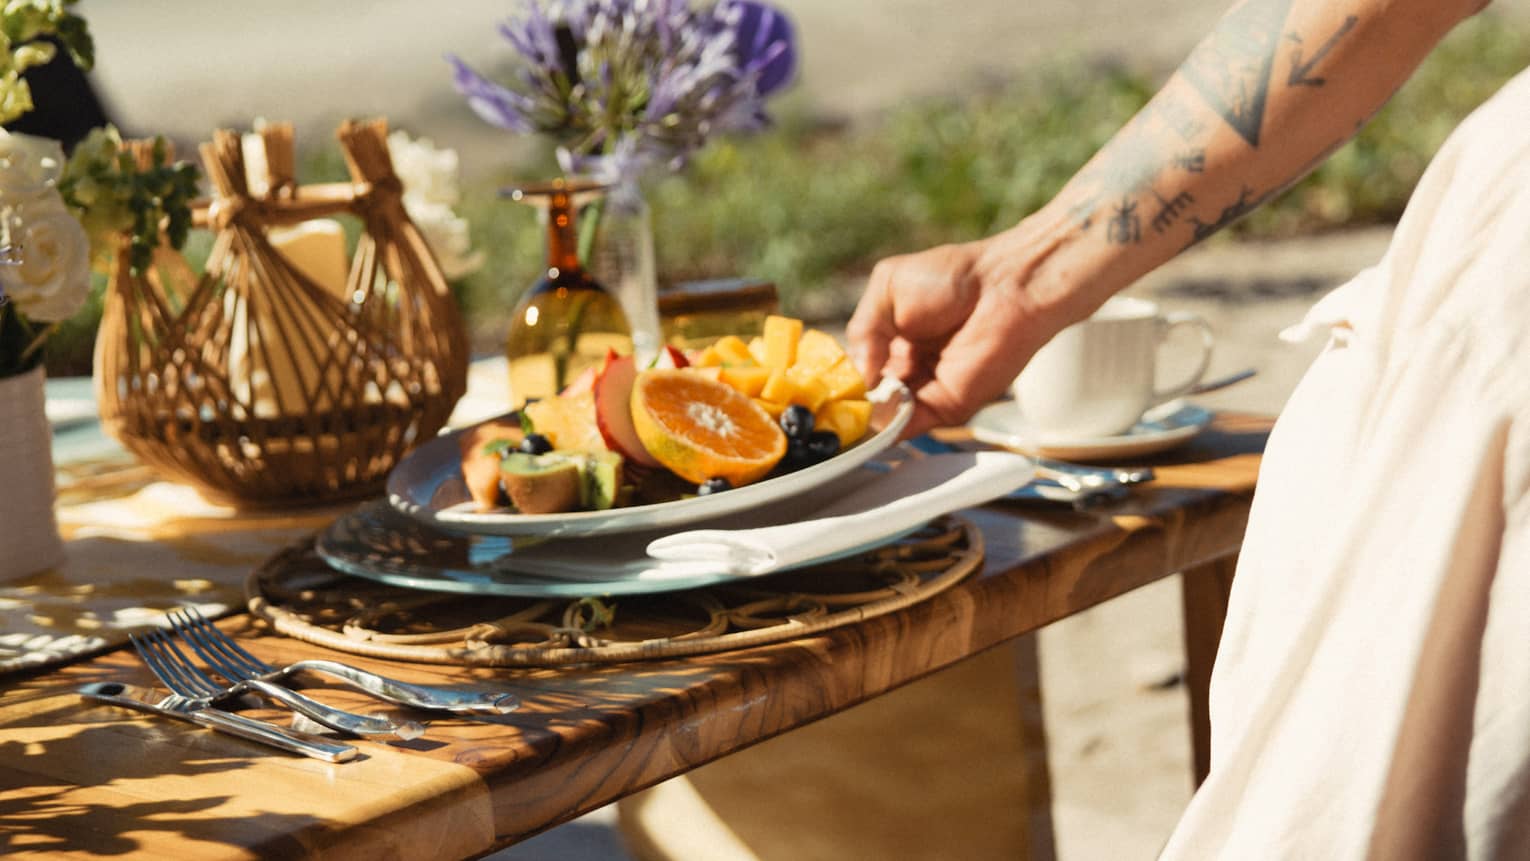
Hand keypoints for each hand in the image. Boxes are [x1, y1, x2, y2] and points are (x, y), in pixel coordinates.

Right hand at [848, 225, 1082, 437]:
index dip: (841, 379)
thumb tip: (856, 377)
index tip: (821, 390)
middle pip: (869, 398)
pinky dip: (887, 430)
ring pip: (886, 417)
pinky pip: (910, 426)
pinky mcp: (947, 408)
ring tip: (845, 417)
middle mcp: (907, 369)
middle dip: (850, 406)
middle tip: (829, 411)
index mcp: (892, 340)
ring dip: (865, 420)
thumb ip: (862, 330)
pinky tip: (869, 423)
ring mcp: (927, 391)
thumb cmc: (951, 277)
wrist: (1004, 288)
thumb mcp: (887, 288)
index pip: (858, 370)